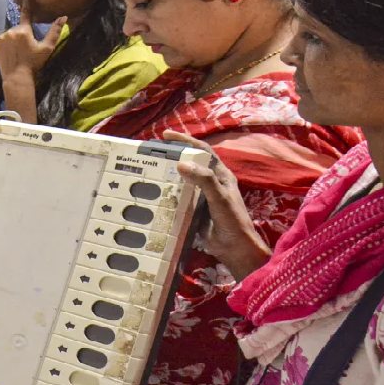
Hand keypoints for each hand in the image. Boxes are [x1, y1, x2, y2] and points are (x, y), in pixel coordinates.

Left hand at [0, 0, 66, 77]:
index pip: (26, 13)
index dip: (27, 2)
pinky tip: (11, 52)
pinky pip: (3, 39)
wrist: (17, 77)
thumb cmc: (34, 63)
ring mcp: (1, 36)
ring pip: (11, 33)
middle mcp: (11, 31)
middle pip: (19, 28)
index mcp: (24, 30)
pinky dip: (6, 43)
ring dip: (14, 38)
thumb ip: (55, 31)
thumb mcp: (47, 48)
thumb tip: (63, 17)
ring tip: (18, 51)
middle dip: (23, 33)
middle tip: (26, 48)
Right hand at [163, 130, 271, 279]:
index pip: (203, 150)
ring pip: (182, 180)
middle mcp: (211, 183)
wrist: (235, 248)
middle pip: (191, 163)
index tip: (166, 136)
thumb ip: (204, 179)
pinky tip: (154, 194)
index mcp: (221, 175)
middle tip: (152, 154)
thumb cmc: (232, 220)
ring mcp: (202, 197)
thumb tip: (181, 163)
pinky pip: (178, 198)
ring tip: (148, 172)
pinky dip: (167, 194)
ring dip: (168, 175)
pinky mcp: (194, 210)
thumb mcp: (219, 197)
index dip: (185, 141)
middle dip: (173, 156)